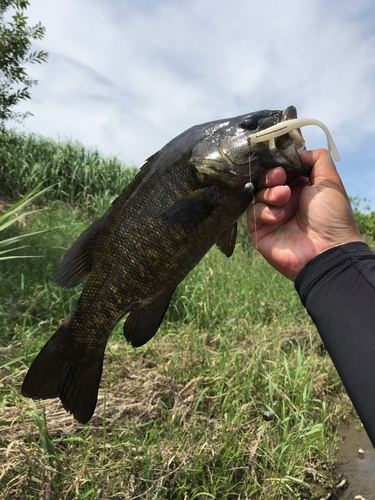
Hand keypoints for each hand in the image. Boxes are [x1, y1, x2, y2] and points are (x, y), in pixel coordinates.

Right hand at [247, 148, 362, 280]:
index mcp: (301, 188)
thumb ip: (316, 159)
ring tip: (283, 198)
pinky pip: (253, 213)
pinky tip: (279, 217)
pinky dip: (264, 212)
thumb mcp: (329, 181)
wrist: (327, 250)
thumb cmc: (331, 217)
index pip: (280, 169)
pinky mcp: (260, 231)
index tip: (281, 164)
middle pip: (265, 180)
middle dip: (271, 176)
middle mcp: (285, 201)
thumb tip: (298, 151)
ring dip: (269, 193)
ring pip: (257, 195)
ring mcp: (272, 216)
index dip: (278, 164)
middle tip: (279, 178)